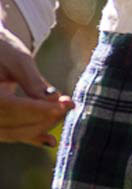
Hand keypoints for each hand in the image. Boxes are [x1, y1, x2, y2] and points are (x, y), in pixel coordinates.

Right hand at [0, 25, 70, 145]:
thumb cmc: (1, 49)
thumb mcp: (18, 60)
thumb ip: (34, 83)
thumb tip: (56, 101)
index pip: (10, 106)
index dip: (39, 109)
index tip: (65, 105)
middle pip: (11, 123)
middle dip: (43, 119)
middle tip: (68, 107)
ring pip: (10, 133)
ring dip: (38, 128)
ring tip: (62, 115)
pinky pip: (8, 134)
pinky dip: (28, 135)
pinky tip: (49, 140)